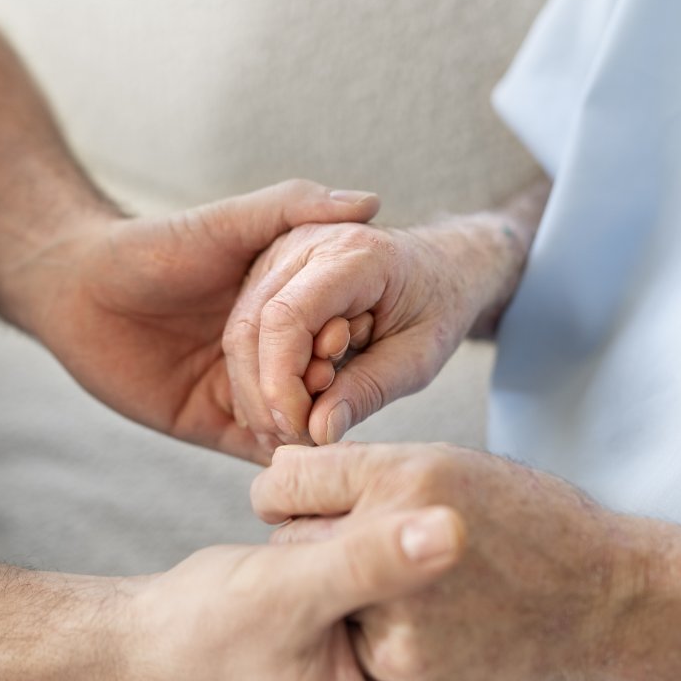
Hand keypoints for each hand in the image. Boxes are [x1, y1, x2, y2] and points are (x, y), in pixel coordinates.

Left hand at [14, 180, 381, 462]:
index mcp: (286, 305)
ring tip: (315, 420)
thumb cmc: (153, 246)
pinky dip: (277, 455)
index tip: (353, 336)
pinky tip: (291, 452)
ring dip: (310, 424)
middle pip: (325, 381)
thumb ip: (292, 207)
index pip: (340, 331)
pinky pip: (256, 450)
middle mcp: (272, 350)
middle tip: (328, 383)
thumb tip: (369, 202)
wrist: (75, 289)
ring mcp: (244, 390)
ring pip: (297, 420)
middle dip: (335, 387)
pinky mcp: (212, 424)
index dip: (352, 336)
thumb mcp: (228, 222)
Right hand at [120, 504, 468, 680]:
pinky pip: (383, 608)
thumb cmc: (206, 628)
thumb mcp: (295, 588)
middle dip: (442, 584)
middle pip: (441, 640)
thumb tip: (454, 531)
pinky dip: (380, 569)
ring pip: (412, 618)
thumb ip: (369, 560)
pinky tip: (372, 527)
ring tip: (416, 521)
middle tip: (454, 517)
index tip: (473, 533)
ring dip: (410, 570)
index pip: (462, 664)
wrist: (141, 636)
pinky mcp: (345, 650)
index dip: (472, 598)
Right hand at [224, 223, 485, 447]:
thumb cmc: (437, 306)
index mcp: (352, 254)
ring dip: (259, 388)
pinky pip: (246, 328)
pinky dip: (261, 373)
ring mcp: (281, 251)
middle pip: (251, 325)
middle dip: (265, 394)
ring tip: (299, 423)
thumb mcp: (419, 356)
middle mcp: (306, 242)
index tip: (299, 429)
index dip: (281, 382)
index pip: (287, 317)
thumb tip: (317, 433)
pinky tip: (289, 403)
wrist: (440, 266)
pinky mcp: (270, 270)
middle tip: (297, 438)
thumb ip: (369, 391)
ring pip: (240, 330)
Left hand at [250, 443, 650, 680]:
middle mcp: (394, 535)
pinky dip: (375, 633)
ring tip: (412, 586)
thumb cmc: (522, 521)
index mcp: (405, 476)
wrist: (599, 597)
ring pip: (321, 595)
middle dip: (314, 544)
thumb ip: (362, 471)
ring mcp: (396, 605)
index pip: (285, 482)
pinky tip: (429, 620)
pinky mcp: (402, 659)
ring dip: (344, 593)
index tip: (303, 505)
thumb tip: (278, 473)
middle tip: (367, 548)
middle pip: (291, 541)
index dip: (289, 495)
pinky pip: (352, 640)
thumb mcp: (449, 466)